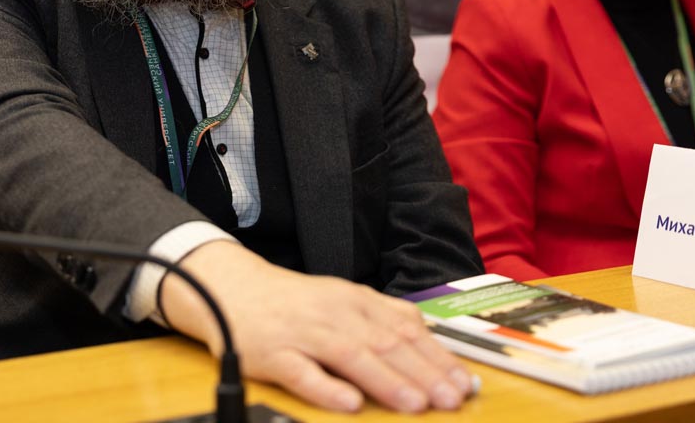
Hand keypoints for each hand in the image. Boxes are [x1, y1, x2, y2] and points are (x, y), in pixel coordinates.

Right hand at [161, 241, 475, 412]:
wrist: (231, 289)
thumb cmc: (294, 303)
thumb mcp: (343, 298)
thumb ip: (384, 316)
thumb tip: (429, 337)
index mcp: (354, 300)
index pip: (404, 329)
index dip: (436, 357)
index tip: (462, 382)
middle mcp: (333, 313)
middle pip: (385, 343)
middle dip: (422, 374)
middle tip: (450, 400)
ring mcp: (303, 333)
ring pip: (351, 356)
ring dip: (386, 381)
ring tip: (415, 404)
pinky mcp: (273, 354)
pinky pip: (303, 373)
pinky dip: (327, 388)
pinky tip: (350, 404)